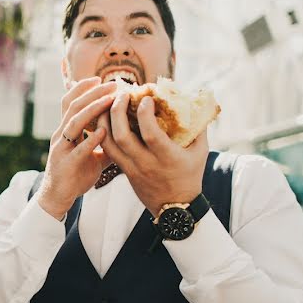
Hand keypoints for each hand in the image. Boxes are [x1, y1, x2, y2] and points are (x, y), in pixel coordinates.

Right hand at [37, 78, 114, 218]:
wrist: (58, 196)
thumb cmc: (77, 172)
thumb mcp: (94, 154)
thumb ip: (107, 142)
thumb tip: (128, 131)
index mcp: (66, 129)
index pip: (71, 101)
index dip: (83, 88)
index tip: (100, 78)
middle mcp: (61, 134)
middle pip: (73, 106)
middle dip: (92, 93)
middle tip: (112, 84)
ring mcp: (61, 148)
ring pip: (74, 122)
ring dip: (92, 109)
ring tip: (109, 100)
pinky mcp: (65, 164)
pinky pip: (78, 149)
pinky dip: (90, 139)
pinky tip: (103, 132)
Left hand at [100, 92, 207, 215]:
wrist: (175, 208)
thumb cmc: (190, 176)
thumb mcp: (200, 152)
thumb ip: (198, 128)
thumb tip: (197, 102)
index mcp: (167, 158)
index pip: (150, 134)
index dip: (145, 113)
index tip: (146, 97)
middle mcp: (146, 163)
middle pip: (123, 136)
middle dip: (118, 111)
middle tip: (121, 94)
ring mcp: (132, 168)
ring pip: (109, 143)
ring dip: (104, 120)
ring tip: (108, 103)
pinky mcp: (124, 171)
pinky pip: (108, 151)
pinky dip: (102, 133)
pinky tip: (104, 119)